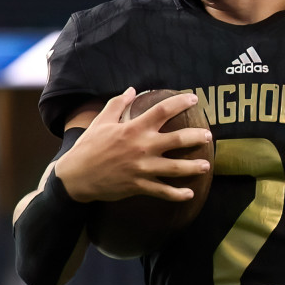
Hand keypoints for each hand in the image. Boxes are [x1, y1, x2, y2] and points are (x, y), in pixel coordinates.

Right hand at [56, 88, 211, 202]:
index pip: (162, 111)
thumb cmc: (88, 147)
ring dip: (193, 167)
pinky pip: (162, 191)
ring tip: (206, 166)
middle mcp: (142, 147)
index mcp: (133, 129)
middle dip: (196, 137)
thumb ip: (116, 104)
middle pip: (177, 139)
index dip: (180, 102)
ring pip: (175, 168)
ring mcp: (142, 168)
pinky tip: (189, 194)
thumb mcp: (101, 122)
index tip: (194, 98)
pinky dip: (177, 194)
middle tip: (209, 136)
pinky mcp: (139, 186)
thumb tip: (131, 89)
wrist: (76, 177)